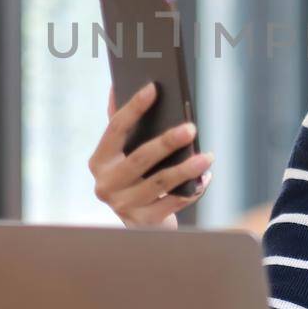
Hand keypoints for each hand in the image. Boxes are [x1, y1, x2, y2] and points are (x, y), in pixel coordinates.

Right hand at [88, 83, 214, 227]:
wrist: (140, 222)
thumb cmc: (134, 177)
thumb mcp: (123, 153)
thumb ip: (120, 124)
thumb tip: (117, 86)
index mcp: (99, 161)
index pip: (115, 129)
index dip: (133, 108)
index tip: (153, 88)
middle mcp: (106, 185)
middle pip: (139, 158)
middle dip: (167, 142)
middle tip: (191, 128)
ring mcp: (123, 206)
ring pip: (160, 183)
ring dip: (186, 169)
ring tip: (207, 156)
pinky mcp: (143, 222)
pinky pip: (173, 204)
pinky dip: (191, 190)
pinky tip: (205, 178)